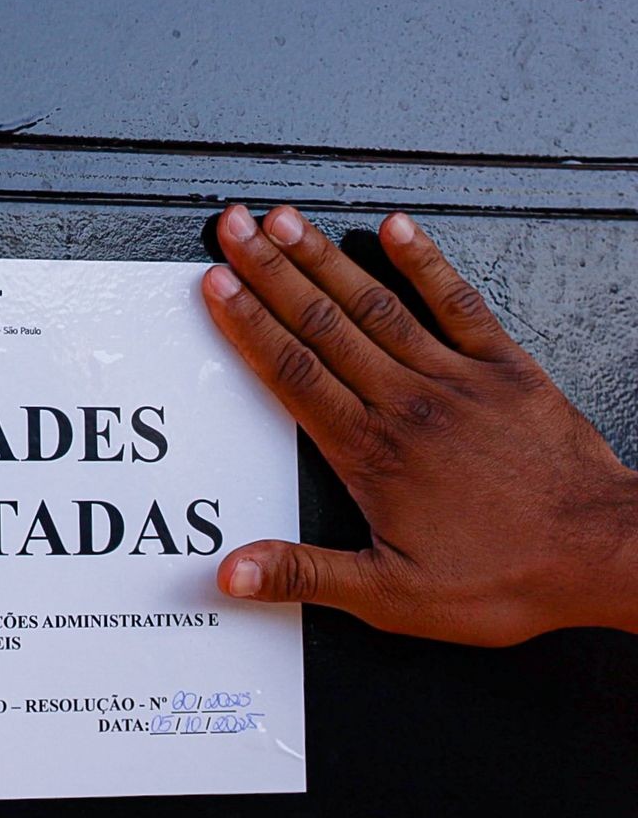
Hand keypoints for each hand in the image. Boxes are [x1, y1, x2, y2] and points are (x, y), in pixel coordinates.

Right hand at [202, 204, 637, 645]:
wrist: (602, 556)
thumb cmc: (505, 579)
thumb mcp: (390, 598)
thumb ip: (305, 576)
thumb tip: (233, 572)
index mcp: (371, 454)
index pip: (293, 373)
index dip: (249, 325)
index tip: (217, 285)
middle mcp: (407, 403)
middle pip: (323, 324)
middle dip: (270, 270)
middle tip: (234, 227)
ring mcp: (456, 379)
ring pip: (376, 304)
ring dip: (326, 257)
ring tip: (286, 219)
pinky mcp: (505, 369)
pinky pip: (458, 302)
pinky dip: (425, 262)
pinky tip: (397, 227)